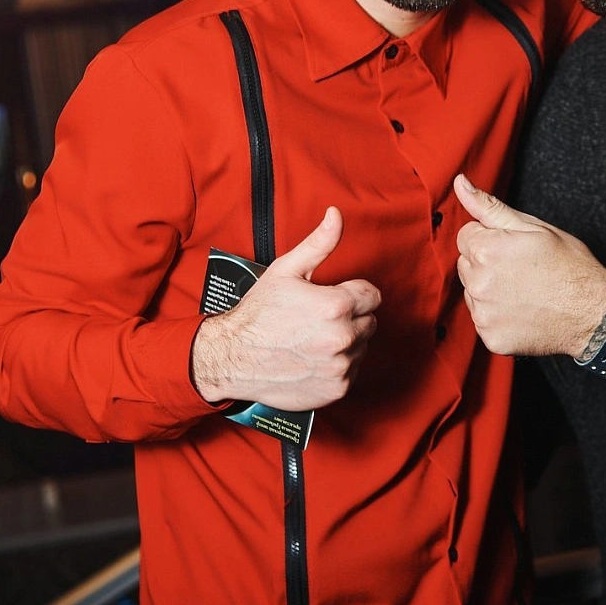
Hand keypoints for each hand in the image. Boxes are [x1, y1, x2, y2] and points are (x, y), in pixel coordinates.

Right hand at [191, 206, 380, 409]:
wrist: (233, 358)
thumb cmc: (258, 313)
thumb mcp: (286, 270)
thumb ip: (319, 243)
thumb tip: (336, 215)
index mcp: (336, 305)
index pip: (372, 296)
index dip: (352, 294)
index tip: (331, 298)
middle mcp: (342, 338)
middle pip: (369, 321)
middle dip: (350, 317)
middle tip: (318, 319)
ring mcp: (340, 366)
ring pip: (362, 347)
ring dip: (346, 342)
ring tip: (313, 339)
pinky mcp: (336, 389)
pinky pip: (352, 372)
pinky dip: (338, 366)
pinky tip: (313, 358)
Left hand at [453, 175, 605, 358]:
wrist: (595, 313)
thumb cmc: (569, 266)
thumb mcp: (534, 227)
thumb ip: (490, 207)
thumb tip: (460, 183)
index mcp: (486, 250)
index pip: (466, 235)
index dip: (491, 238)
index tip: (514, 248)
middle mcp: (478, 283)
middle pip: (466, 264)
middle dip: (487, 263)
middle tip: (521, 269)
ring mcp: (483, 313)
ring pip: (472, 292)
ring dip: (490, 289)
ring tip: (523, 291)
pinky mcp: (491, 337)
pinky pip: (483, 320)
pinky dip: (498, 316)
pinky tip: (522, 311)